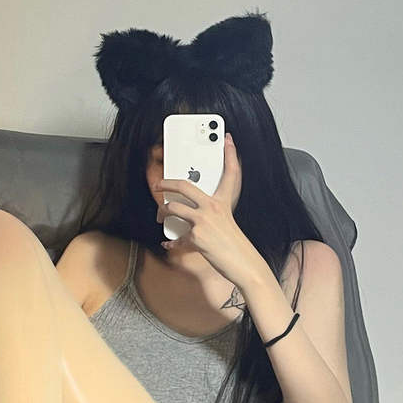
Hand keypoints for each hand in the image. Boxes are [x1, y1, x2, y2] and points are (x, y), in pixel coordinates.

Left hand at [154, 133, 262, 290]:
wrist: (244, 264)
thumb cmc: (234, 244)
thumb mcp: (227, 222)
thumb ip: (213, 212)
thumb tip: (196, 214)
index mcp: (223, 201)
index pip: (231, 172)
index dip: (231, 154)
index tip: (228, 139)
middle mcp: (213, 207)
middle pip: (185, 186)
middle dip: (166, 183)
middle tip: (158, 184)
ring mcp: (203, 221)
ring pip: (173, 208)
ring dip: (163, 212)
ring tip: (161, 216)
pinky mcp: (196, 237)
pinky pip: (177, 238)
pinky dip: (171, 243)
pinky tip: (167, 244)